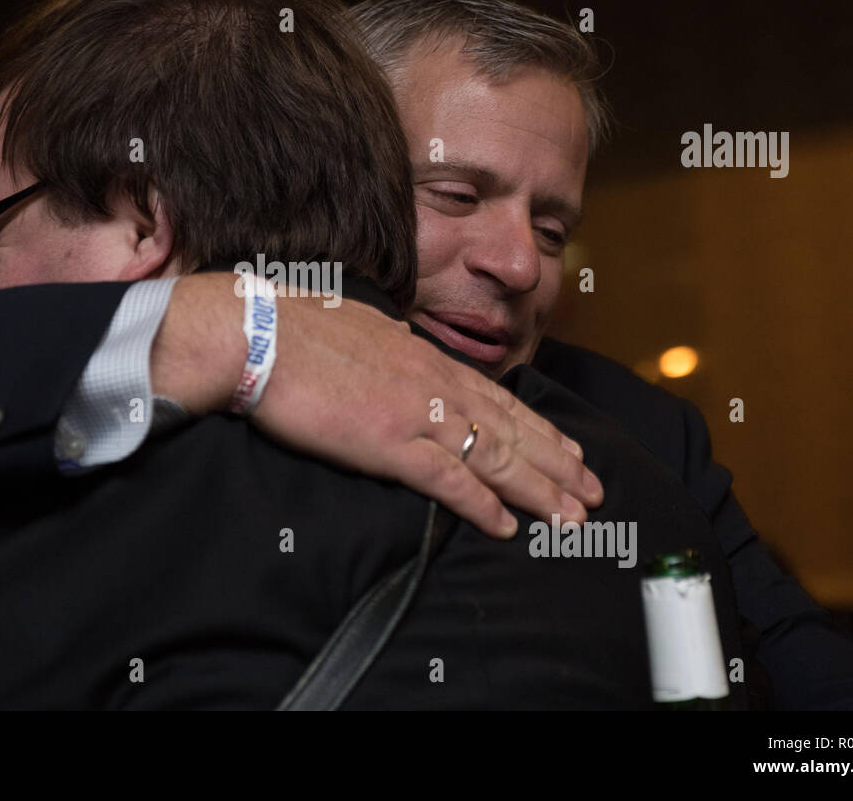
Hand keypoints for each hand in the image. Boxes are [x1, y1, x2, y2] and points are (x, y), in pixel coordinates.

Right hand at [152, 272, 602, 538]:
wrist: (259, 332)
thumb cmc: (295, 328)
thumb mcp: (360, 329)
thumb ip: (390, 347)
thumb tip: (397, 347)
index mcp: (423, 357)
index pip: (496, 398)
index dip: (538, 427)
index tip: (567, 448)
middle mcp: (432, 383)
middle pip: (510, 428)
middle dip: (557, 462)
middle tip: (593, 490)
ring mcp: (416, 411)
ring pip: (495, 454)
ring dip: (538, 488)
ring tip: (570, 515)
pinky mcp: (390, 442)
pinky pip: (449, 479)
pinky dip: (482, 504)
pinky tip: (506, 524)